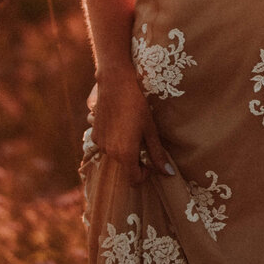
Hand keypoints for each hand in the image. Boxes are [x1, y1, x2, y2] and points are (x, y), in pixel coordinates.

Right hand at [88, 71, 174, 186]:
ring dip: (123, 148)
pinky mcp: (94, 134)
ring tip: (131, 129)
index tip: (150, 163)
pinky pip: (106, 145)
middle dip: (135, 159)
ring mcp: (100, 143)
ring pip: (115, 155)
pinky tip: (120, 123)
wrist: (115, 83)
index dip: (144, 175)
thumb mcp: (150, 129)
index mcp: (125, 153)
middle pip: (124, 166)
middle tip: (143, 140)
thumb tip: (169, 174)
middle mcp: (109, 152)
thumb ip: (158, 154)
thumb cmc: (137, 105)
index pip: (134, 180)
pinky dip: (113, 140)